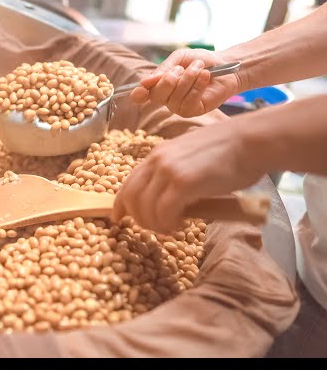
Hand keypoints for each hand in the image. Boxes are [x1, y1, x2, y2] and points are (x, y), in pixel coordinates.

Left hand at [111, 120, 264, 232]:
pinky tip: (180, 225)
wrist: (252, 141)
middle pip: (131, 198)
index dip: (120, 205)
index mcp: (157, 155)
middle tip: (156, 229)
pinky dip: (168, 224)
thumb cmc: (229, 153)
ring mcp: (168, 171)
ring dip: (155, 224)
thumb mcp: (189, 159)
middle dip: (139, 219)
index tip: (118, 219)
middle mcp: (157, 160)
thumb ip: (172, 176)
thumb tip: (166, 203)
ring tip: (171, 227)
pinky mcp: (183, 182)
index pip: (128, 183)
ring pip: (145, 208)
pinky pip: (163, 212)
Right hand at [129, 48, 241, 117]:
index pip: (142, 95)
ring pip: (175, 98)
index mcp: (159, 86)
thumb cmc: (200, 61)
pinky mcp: (194, 111)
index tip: (141, 89)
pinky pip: (189, 102)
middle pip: (156, 96)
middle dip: (168, 80)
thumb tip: (145, 82)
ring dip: (188, 79)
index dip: (138, 94)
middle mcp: (167, 99)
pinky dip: (197, 86)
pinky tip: (205, 77)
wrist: (225, 64)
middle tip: (181, 68)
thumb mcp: (179, 58)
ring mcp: (179, 107)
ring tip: (199, 68)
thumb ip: (163, 68)